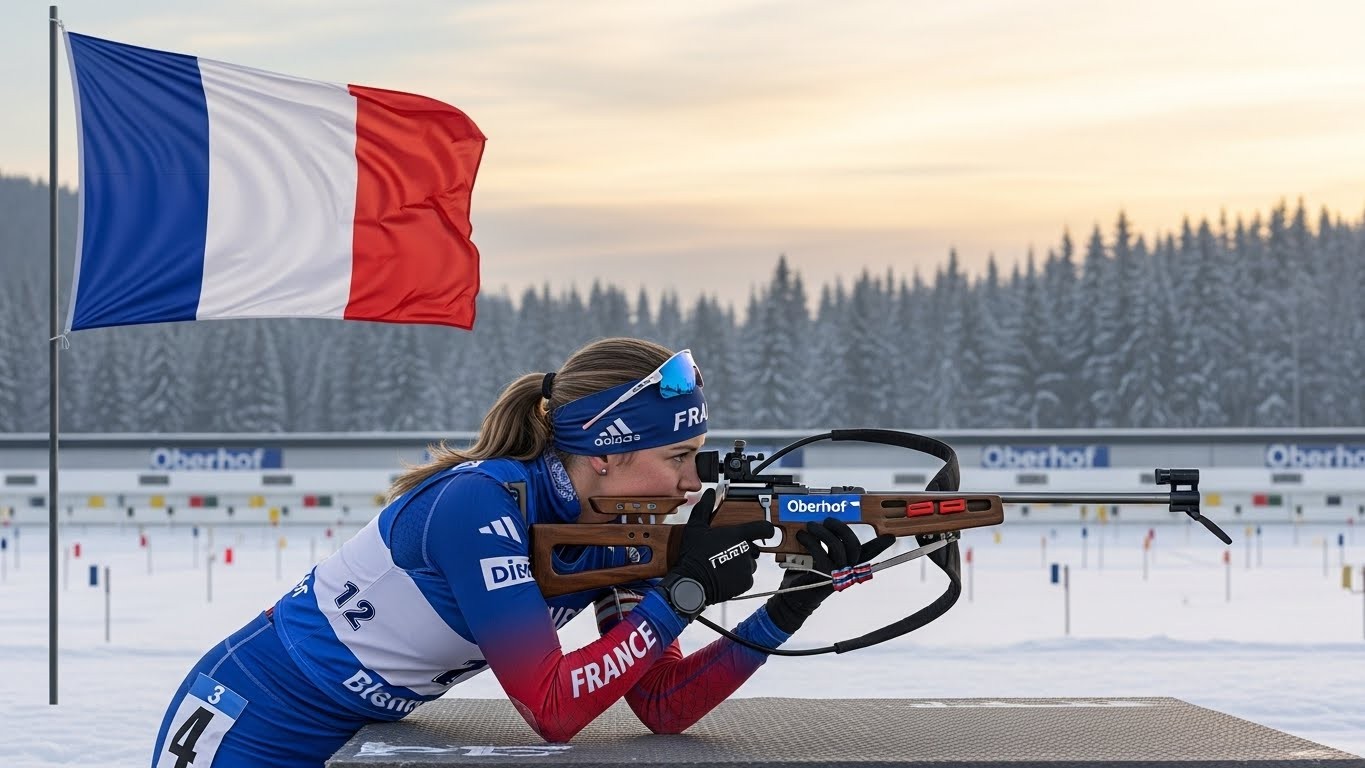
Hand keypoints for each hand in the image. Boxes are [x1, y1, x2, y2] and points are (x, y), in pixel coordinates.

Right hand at [659, 489, 773, 616]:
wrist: (692, 582)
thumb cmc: (694, 555)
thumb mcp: (696, 527)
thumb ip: (706, 508)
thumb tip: (710, 494)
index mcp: (738, 535)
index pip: (764, 528)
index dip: (766, 529)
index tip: (764, 531)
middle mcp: (746, 550)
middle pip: (754, 547)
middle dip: (744, 549)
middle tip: (728, 551)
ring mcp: (747, 567)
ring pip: (750, 563)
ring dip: (741, 564)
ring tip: (723, 564)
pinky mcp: (745, 583)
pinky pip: (746, 579)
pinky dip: (738, 578)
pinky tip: (724, 575)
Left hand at [765, 518, 894, 633]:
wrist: (795, 597)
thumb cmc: (807, 574)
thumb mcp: (821, 557)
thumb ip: (827, 545)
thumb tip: (822, 523)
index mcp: (849, 565)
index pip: (868, 554)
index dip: (879, 545)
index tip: (890, 537)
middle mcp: (846, 571)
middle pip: (853, 545)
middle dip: (841, 527)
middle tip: (828, 520)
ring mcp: (836, 574)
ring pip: (836, 546)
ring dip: (822, 531)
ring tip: (811, 525)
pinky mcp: (822, 576)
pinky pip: (819, 552)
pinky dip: (809, 540)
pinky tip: (802, 536)